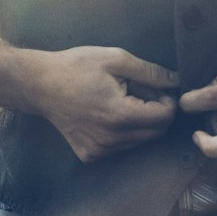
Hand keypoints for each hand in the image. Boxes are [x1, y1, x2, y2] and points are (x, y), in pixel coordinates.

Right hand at [30, 46, 179, 162]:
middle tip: (136, 91)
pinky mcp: (90, 156)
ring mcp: (99, 152)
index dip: (168, 100)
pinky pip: (121, 147)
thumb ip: (151, 73)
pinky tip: (104, 114)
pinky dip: (122, 132)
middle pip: (156, 132)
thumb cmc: (76, 66)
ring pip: (140, 141)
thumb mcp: (116, 59)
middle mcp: (111, 140)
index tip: (154, 86)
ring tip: (118, 100)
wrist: (38, 85)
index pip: (165, 118)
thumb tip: (178, 82)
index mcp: (120, 115)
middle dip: (155, 111)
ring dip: (139, 122)